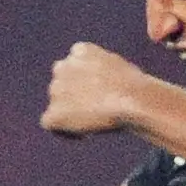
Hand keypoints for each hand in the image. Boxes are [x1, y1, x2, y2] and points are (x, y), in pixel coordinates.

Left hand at [40, 41, 163, 137]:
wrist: (131, 99)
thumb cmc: (135, 86)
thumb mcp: (120, 68)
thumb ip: (102, 72)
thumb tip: (101, 87)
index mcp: (80, 51)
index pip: (73, 64)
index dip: (82, 80)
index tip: (96, 92)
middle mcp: (62, 67)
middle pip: (60, 84)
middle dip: (71, 95)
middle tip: (91, 109)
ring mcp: (55, 90)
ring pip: (56, 103)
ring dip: (69, 112)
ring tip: (92, 121)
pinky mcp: (53, 114)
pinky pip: (50, 124)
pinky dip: (64, 130)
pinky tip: (84, 134)